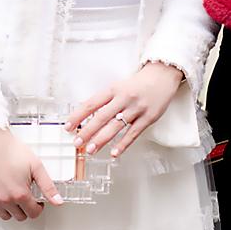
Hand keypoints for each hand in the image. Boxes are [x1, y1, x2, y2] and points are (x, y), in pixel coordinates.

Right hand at [0, 127, 61, 221]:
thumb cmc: (11, 150)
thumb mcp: (36, 166)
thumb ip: (48, 186)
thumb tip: (58, 201)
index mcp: (21, 194)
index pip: (34, 213)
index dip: (38, 207)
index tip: (36, 201)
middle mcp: (6, 199)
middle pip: (20, 216)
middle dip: (26, 208)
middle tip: (25, 197)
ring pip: (5, 216)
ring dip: (11, 210)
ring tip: (13, 198)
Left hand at [65, 61, 183, 156]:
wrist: (162, 76)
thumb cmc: (137, 84)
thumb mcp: (118, 86)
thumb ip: (105, 100)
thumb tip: (86, 116)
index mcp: (113, 89)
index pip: (91, 103)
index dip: (78, 116)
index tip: (68, 126)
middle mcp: (124, 98)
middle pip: (102, 117)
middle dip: (87, 131)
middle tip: (76, 142)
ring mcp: (136, 109)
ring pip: (116, 127)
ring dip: (101, 140)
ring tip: (90, 149)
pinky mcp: (148, 118)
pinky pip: (133, 133)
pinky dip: (123, 144)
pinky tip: (114, 153)